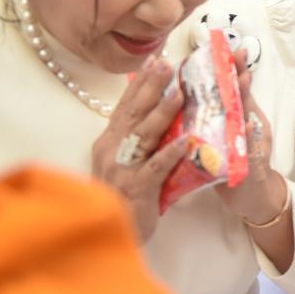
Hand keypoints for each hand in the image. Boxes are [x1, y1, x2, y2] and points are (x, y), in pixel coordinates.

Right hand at [89, 55, 188, 241]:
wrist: (111, 234)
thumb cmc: (125, 196)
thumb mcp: (126, 162)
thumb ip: (137, 139)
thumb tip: (154, 109)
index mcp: (109, 143)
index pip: (126, 106)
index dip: (139, 82)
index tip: (154, 59)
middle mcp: (112, 151)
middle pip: (134, 113)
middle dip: (150, 86)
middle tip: (167, 63)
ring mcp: (122, 170)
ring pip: (144, 135)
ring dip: (162, 112)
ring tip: (180, 92)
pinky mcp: (136, 189)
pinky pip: (155, 167)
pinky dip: (170, 152)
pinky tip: (185, 140)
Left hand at [214, 49, 287, 223]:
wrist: (248, 196)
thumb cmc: (230, 164)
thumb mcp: (220, 135)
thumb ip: (212, 116)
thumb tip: (186, 94)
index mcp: (233, 117)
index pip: (228, 87)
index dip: (226, 67)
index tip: (220, 47)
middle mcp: (245, 123)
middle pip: (242, 93)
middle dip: (239, 72)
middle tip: (236, 52)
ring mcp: (251, 138)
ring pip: (248, 111)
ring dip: (246, 92)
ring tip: (244, 74)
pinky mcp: (253, 156)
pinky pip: (251, 141)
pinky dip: (250, 128)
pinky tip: (248, 117)